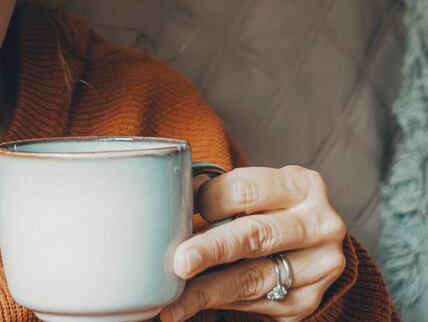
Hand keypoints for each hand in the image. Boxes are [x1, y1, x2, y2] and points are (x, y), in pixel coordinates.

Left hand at [159, 165, 347, 321]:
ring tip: (173, 301)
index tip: (178, 211)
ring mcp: (319, 265)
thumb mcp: (254, 191)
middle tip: (179, 263)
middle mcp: (319, 225)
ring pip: (254, 279)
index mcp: (300, 185)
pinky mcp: (308, 299)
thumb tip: (173, 201)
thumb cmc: (266, 210)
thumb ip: (220, 194)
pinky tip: (192, 306)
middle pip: (255, 236)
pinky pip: (258, 304)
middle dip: (212, 250)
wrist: (308, 245)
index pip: (245, 190)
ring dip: (207, 291)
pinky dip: (220, 304)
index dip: (207, 200)